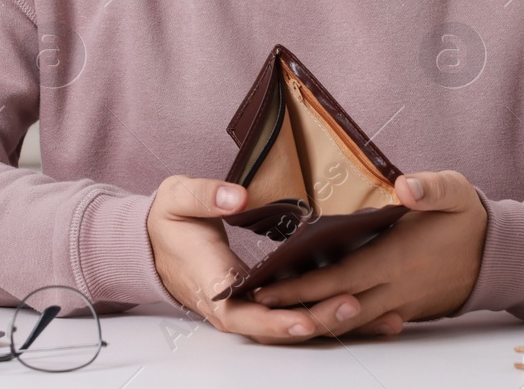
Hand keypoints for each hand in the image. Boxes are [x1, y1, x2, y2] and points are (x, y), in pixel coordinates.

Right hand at [145, 175, 365, 344]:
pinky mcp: (261, 299)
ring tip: (368, 311)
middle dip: (314, 321)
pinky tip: (361, 307)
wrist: (155, 242)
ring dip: (326, 322)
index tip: (304, 320)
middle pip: (274, 327)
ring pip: (288, 325)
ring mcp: (246, 305)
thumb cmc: (169, 220)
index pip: (241, 312)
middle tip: (351, 305)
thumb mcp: (178, 199)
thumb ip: (205, 196)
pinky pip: (292, 313)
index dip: (273, 322)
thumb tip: (237, 197)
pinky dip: (324, 313)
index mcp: (209, 281)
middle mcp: (230, 303)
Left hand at [248, 170, 488, 337]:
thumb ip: (431, 188)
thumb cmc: (470, 220)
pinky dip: (338, 320)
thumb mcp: (456, 192)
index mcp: (396, 258)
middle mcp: (393, 287)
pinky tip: (315, 314)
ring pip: (348, 319)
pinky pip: (365, 321)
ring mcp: (398, 303)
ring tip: (274, 310)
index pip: (339, 277)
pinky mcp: (404, 310)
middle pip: (334, 304)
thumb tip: (405, 185)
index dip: (302, 285)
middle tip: (253, 300)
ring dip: (311, 317)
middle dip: (292, 305)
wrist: (499, 258)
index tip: (268, 284)